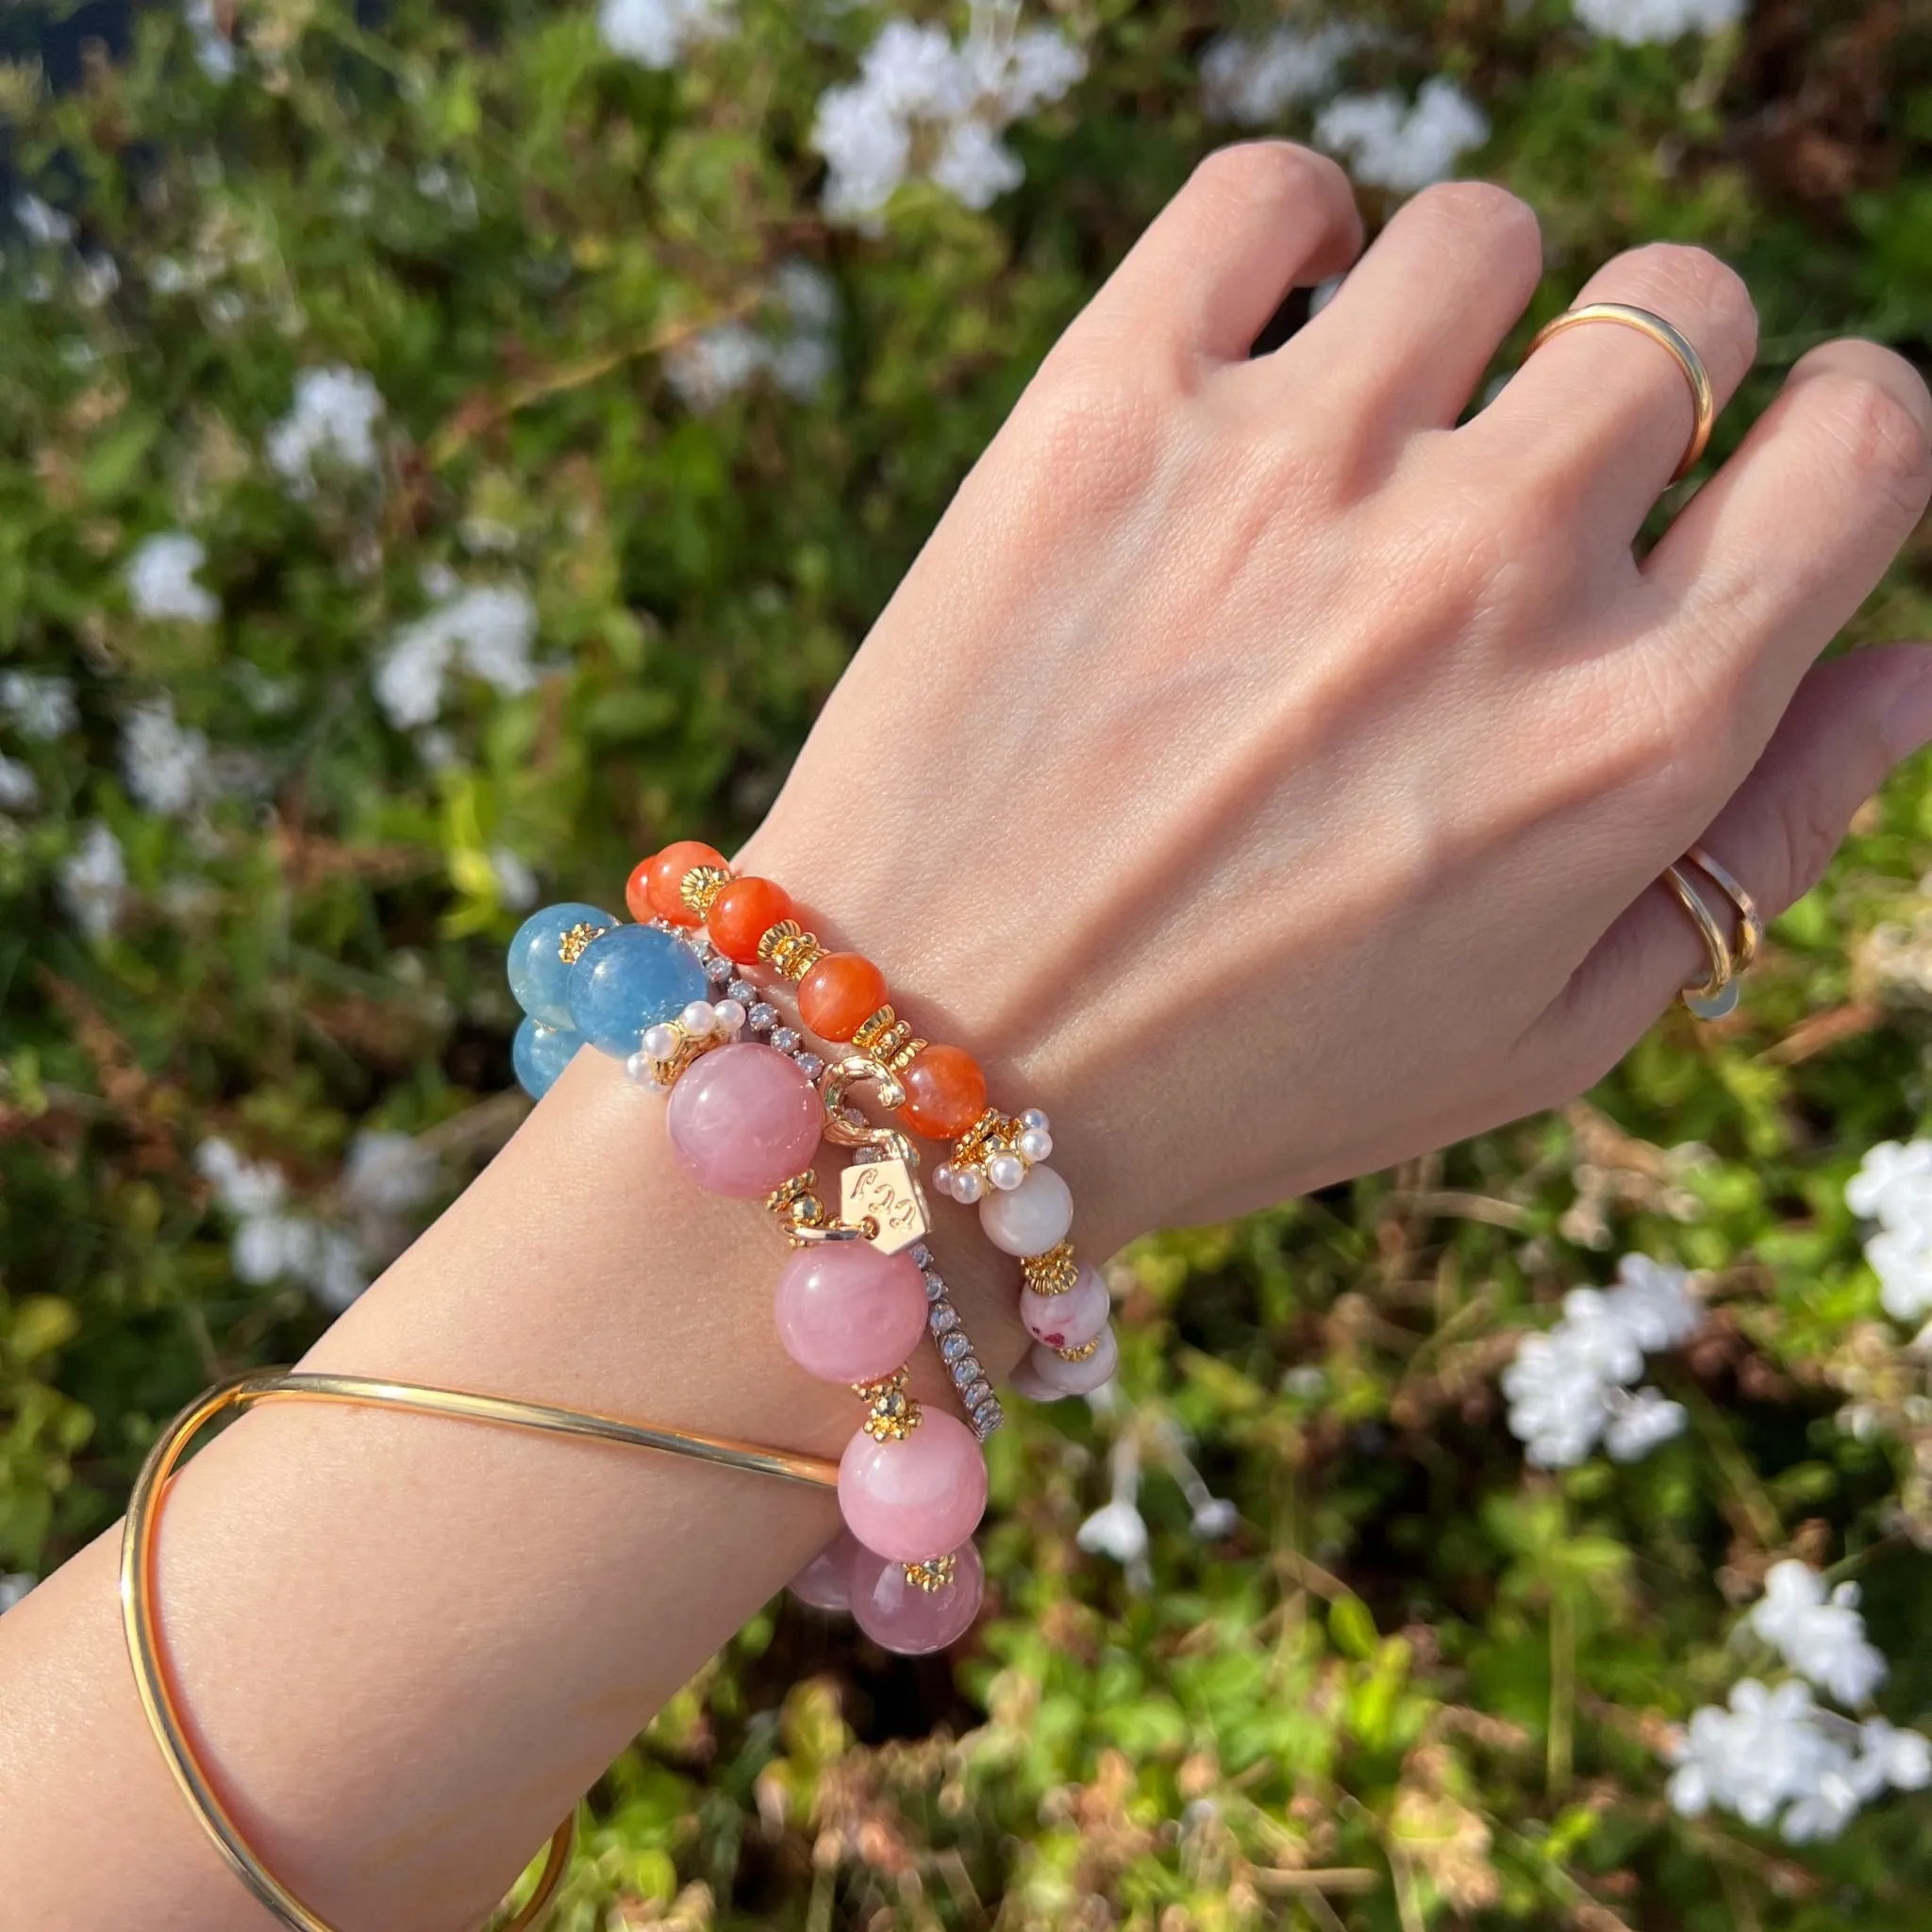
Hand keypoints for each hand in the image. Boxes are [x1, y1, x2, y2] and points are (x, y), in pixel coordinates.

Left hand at [740, 144, 1931, 1256]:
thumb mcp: (1546, 1031)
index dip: (1821, 442)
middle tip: (1512, 494)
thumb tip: (1912, 661)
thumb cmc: (1249, 1073)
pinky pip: (1265, 192)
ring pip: (1484, 235)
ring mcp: (1293, 471)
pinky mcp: (1105, 414)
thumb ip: (1757, 840)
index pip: (1859, 447)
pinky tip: (1258, 352)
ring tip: (1365, 443)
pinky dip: (1287, 238)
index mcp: (1634, 732)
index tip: (1736, 479)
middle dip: (1636, 383)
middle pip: (1679, 306)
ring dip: (1459, 319)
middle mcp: (1492, 572)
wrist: (933, 1067)